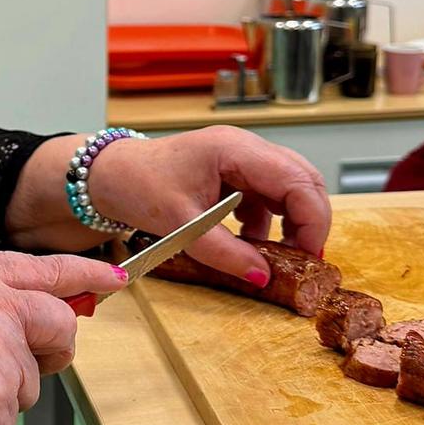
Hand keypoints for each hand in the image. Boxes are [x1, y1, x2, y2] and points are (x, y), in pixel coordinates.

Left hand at [87, 126, 329, 284]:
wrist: (111, 175)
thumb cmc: (138, 184)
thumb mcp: (181, 225)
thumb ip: (224, 252)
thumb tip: (262, 276)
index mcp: (235, 149)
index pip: (298, 180)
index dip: (313, 220)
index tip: (309, 257)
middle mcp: (245, 148)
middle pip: (303, 181)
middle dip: (309, 222)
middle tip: (303, 261)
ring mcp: (242, 159)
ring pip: (289, 189)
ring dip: (290, 224)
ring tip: (277, 257)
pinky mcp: (236, 174)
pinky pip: (267, 198)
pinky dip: (268, 223)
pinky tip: (251, 244)